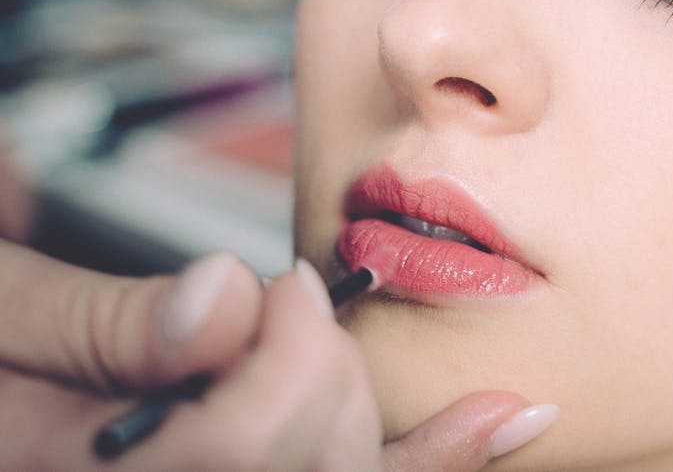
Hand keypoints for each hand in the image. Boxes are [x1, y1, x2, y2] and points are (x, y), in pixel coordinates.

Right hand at [0, 241, 555, 469]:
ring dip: (371, 410)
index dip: (284, 355)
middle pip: (314, 462)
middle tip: (289, 308)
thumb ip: (102, 318)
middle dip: (326, 371)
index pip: (244, 448)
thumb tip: (229, 300)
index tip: (279, 286)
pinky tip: (502, 420)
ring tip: (347, 350)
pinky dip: (430, 457)